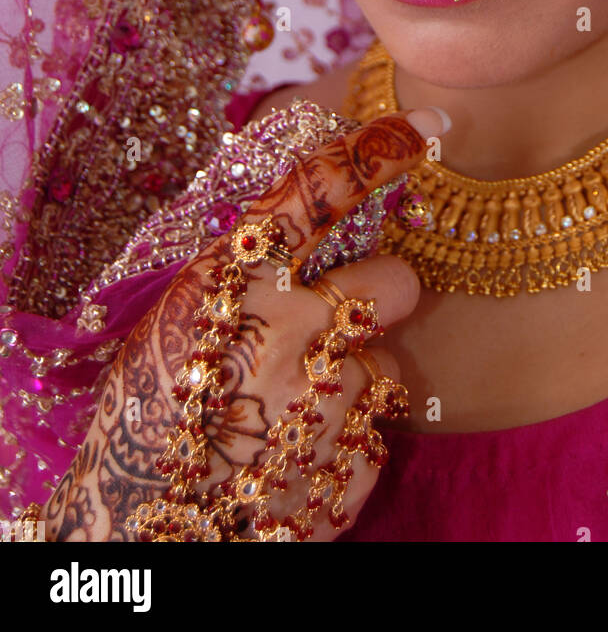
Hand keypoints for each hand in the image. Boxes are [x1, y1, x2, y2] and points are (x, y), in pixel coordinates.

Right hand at [42, 107, 443, 541]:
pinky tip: (291, 456)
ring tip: (290, 411)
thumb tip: (304, 213)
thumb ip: (246, 264)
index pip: (323, 189)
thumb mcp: (180, 310)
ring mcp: (325, 399)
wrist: (137, 522)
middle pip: (398, 282)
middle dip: (380, 298)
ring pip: (387, 366)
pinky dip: (342, 443)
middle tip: (337, 322)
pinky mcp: (350, 465)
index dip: (381, 150)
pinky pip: (373, 435)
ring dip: (351, 383)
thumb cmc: (151, 403)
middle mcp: (290, 327)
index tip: (431, 125)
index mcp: (237, 277)